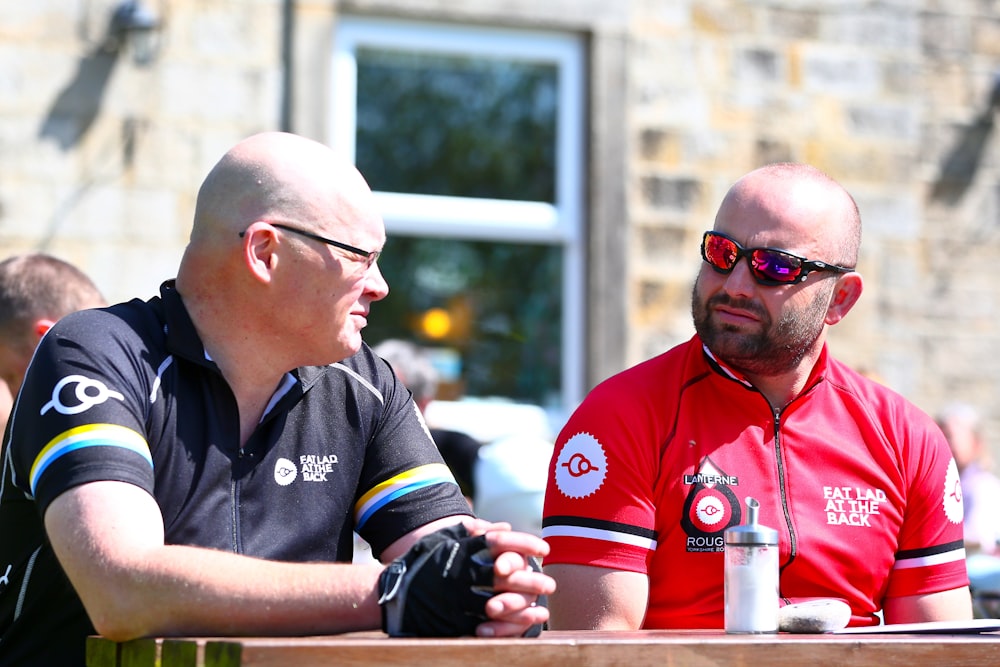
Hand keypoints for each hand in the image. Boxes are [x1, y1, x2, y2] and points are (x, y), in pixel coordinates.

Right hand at [377, 522, 554, 637]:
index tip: (544, 548)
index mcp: (461, 551)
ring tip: (543, 606)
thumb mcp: (444, 541)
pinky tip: (526, 624)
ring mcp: (458, 599)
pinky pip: (487, 624)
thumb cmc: (421, 563)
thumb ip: (474, 533)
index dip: (525, 544)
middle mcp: (461, 573)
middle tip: (550, 584)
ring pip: (499, 601)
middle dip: (531, 579)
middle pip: (505, 575)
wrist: (391, 593)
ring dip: (524, 604)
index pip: (499, 543)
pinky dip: (508, 624)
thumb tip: (505, 527)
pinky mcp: (454, 621)